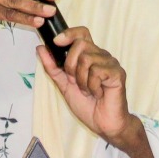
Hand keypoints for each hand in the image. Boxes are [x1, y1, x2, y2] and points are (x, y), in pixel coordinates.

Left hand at [38, 26, 133, 144]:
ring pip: (87, 59)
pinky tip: (98, 94)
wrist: (102, 124)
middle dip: (71, 65)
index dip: (69, 33)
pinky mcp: (118, 73)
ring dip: (82, 80)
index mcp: (90, 56)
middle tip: (76, 82)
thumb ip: (53, 67)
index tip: (56, 41)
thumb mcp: (64, 85)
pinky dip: (93, 86)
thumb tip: (40, 48)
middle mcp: (101, 56)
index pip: (81, 33)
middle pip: (80, 44)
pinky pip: (97, 71)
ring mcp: (111, 63)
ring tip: (89, 91)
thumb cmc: (87, 105)